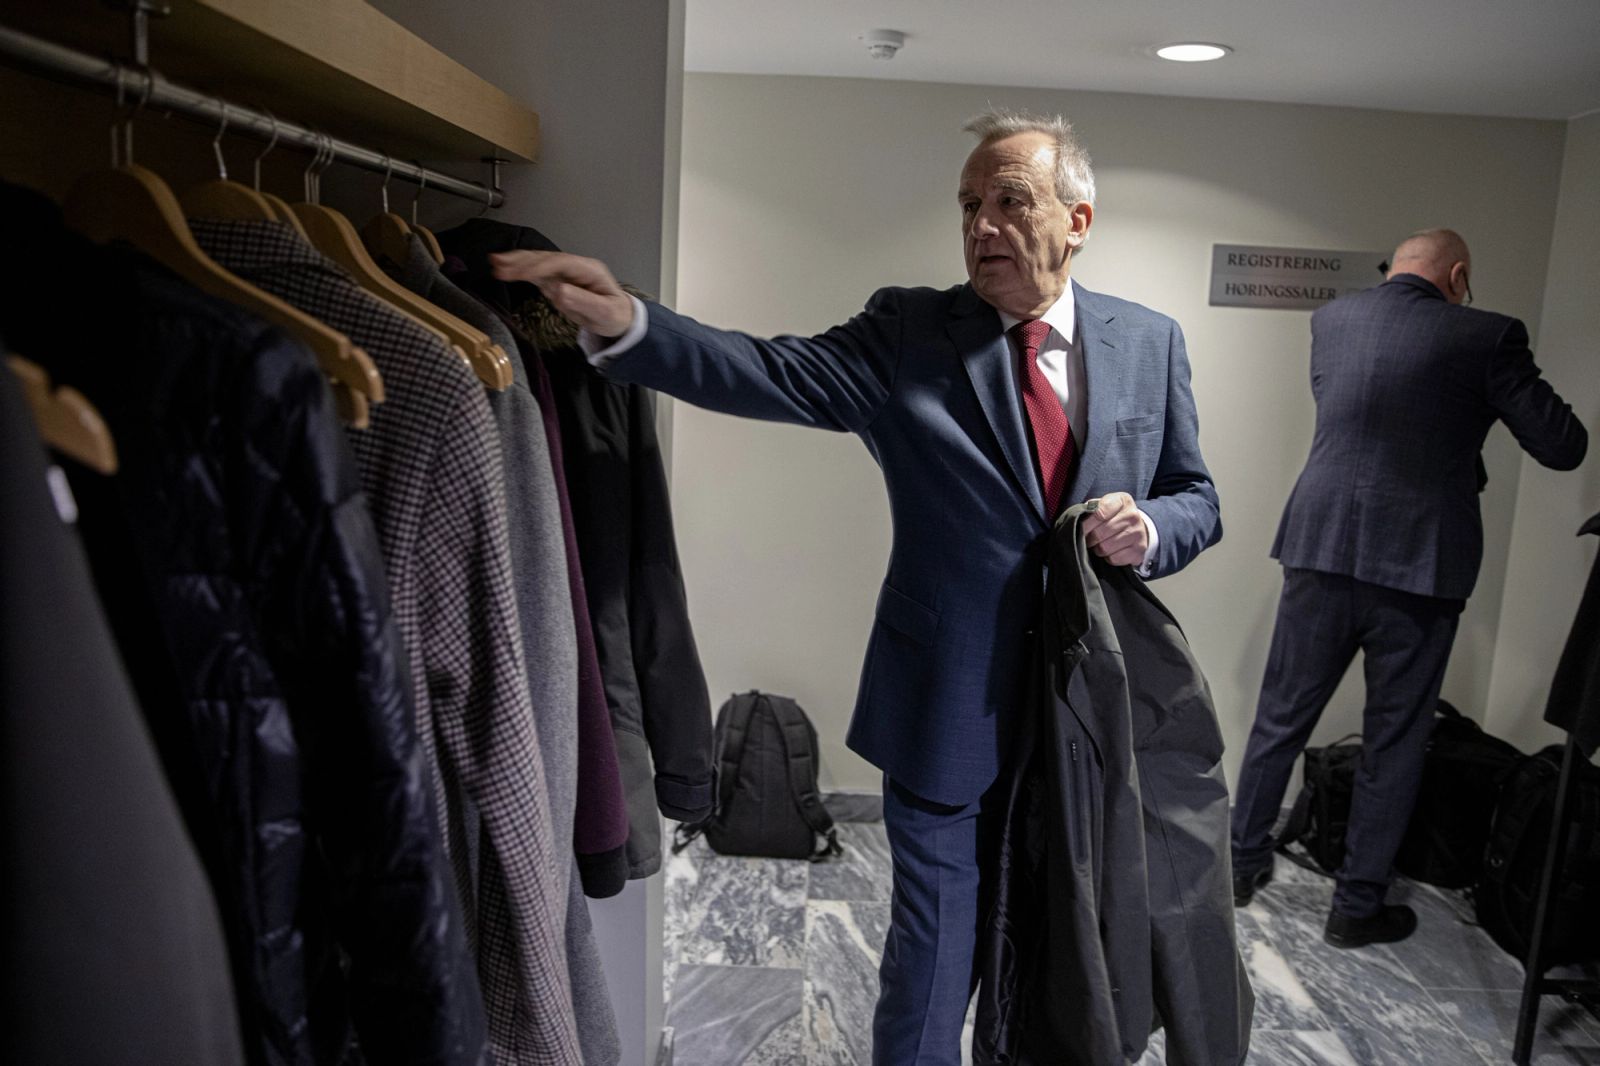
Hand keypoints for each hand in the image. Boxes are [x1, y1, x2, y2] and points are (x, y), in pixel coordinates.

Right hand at [490, 250, 635, 337]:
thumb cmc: (614, 316)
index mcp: (589, 270)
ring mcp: (565, 272)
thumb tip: (558, 291)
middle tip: (498, 263)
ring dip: (517, 262)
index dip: (540, 266)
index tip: (521, 273)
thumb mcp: (605, 313)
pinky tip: (503, 268)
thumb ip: (583, 302)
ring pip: (538, 263)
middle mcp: (575, 267)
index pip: (560, 263)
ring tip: (494, 261)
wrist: (619, 318)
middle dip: (522, 260)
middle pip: (546, 259)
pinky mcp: (557, 280)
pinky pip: (536, 273)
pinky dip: (520, 270)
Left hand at [1080, 492, 1150, 566]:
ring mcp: (1138, 534)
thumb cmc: (1114, 516)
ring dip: (1097, 548)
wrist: (1137, 528)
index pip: (1099, 513)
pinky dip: (1108, 557)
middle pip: (1100, 533)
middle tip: (1088, 539)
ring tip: (1098, 544)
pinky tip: (1110, 551)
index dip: (1086, 524)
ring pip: (1105, 548)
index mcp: (1122, 501)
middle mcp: (1133, 516)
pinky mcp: (1139, 550)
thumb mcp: (1104, 505)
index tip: (1081, 528)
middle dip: (1089, 538)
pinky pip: (1114, 559)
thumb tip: (1076, 518)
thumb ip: (1091, 508)